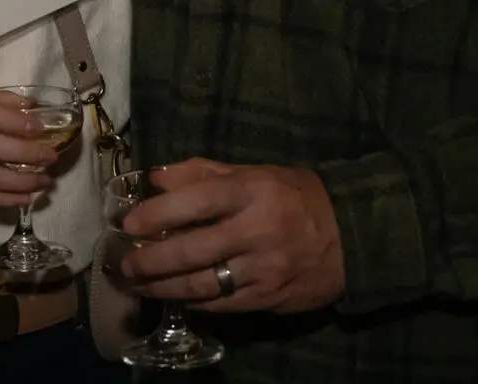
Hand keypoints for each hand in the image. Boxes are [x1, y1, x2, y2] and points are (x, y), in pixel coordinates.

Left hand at [119, 159, 345, 314]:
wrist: (352, 235)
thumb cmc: (296, 197)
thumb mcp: (256, 173)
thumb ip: (204, 173)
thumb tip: (156, 177)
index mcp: (253, 192)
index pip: (198, 200)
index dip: (160, 212)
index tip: (130, 223)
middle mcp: (257, 230)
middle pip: (193, 250)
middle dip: (152, 261)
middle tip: (124, 264)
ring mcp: (264, 269)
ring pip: (203, 284)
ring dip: (164, 287)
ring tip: (139, 285)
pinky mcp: (270, 298)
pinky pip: (223, 304)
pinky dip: (196, 302)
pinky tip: (178, 297)